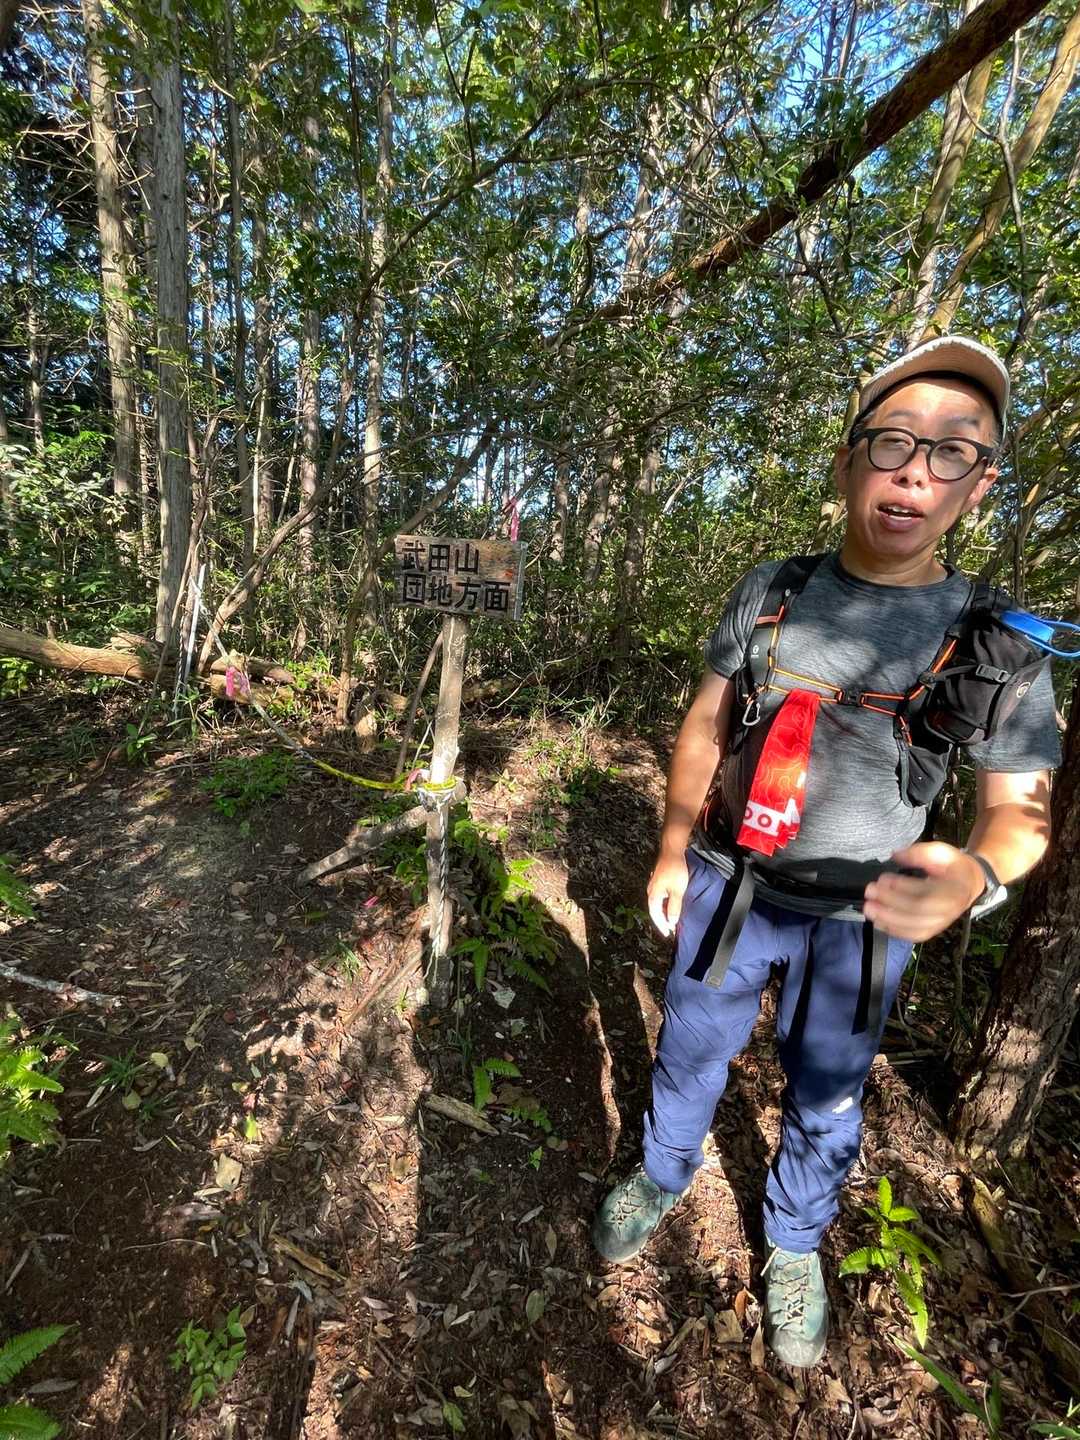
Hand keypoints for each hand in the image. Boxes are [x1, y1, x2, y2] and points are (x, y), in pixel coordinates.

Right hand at [647, 851, 688, 938]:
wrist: (672, 850)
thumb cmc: (675, 870)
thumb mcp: (677, 890)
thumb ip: (674, 907)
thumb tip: (671, 921)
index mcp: (653, 894)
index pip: (655, 915)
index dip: (661, 925)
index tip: (668, 934)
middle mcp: (651, 891)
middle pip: (655, 910)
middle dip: (663, 920)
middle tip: (672, 930)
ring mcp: (654, 885)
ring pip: (658, 904)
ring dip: (664, 912)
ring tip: (672, 920)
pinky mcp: (659, 881)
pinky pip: (660, 897)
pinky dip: (665, 904)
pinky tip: (671, 905)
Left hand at [863, 842, 984, 941]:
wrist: (969, 882)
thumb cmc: (952, 866)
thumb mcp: (940, 851)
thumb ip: (919, 853)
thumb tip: (895, 855)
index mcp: (954, 890)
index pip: (925, 893)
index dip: (902, 888)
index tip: (883, 878)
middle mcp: (950, 910)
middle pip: (917, 911)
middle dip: (890, 902)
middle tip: (870, 891)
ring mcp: (942, 923)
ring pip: (915, 928)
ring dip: (888, 919)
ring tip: (869, 909)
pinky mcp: (934, 930)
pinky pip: (914, 936)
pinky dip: (895, 931)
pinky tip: (879, 923)